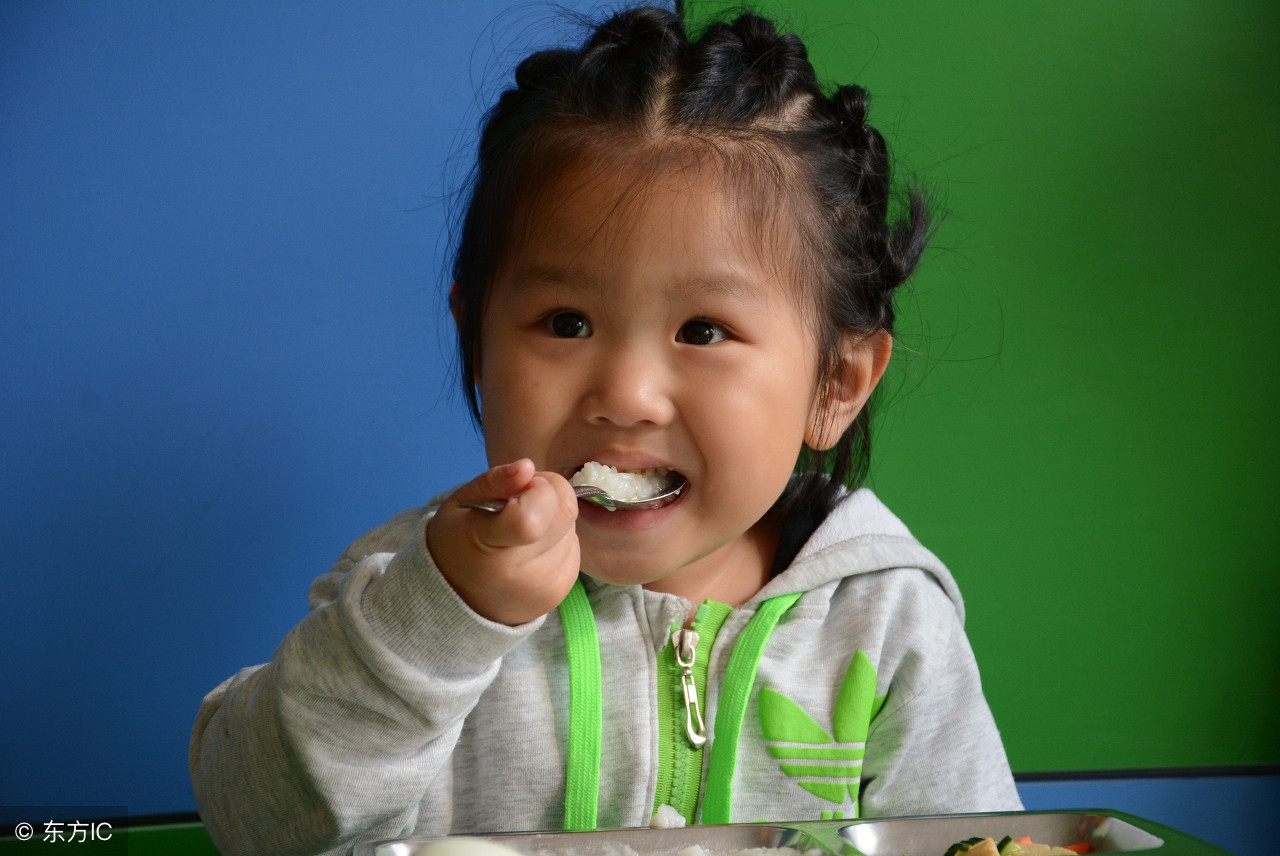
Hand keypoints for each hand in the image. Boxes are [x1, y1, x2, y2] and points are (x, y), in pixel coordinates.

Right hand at [426, 459, 580, 625]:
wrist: (458, 599)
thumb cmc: (457, 542)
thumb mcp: (463, 502)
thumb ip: (496, 481)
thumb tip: (528, 466)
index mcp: (488, 545)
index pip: (531, 517)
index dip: (537, 489)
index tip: (520, 488)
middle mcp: (520, 573)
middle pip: (566, 512)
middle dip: (550, 494)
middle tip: (522, 501)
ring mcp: (544, 586)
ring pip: (572, 527)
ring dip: (553, 520)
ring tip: (522, 532)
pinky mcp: (560, 592)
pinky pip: (574, 547)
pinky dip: (557, 540)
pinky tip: (532, 549)